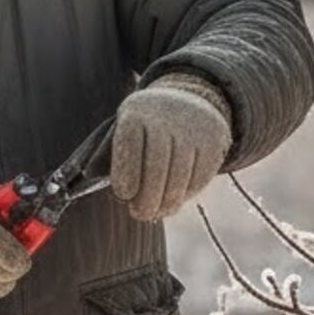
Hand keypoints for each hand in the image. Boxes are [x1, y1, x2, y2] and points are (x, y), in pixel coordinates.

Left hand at [111, 73, 233, 220]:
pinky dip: (187, 194)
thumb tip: (99, 189)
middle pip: (157, 166)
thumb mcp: (124, 130)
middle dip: (147, 198)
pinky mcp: (214, 141)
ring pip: (180, 176)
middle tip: (140, 214)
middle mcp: (167, 117)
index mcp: (136, 113)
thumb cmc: (143, 128)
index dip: (126, 175)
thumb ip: (111, 158)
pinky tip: (175, 200)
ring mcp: (194, 128)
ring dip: (167, 202)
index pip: (130, 146)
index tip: (124, 196)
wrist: (187, 101)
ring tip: (157, 212)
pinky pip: (200, 177)